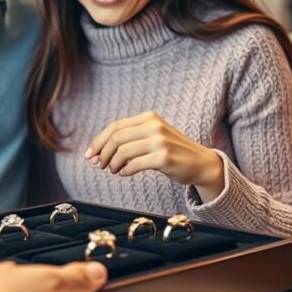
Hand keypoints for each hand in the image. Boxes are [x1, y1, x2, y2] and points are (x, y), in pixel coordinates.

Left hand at [85, 111, 223, 198]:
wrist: (202, 163)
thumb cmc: (173, 151)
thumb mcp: (153, 136)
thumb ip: (131, 138)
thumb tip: (99, 151)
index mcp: (149, 117)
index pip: (115, 126)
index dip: (98, 141)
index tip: (90, 154)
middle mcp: (154, 126)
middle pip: (116, 138)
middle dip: (102, 153)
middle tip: (98, 165)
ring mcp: (160, 141)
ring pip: (122, 151)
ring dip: (112, 163)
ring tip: (113, 170)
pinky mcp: (164, 158)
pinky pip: (134, 165)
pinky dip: (125, 170)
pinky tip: (124, 173)